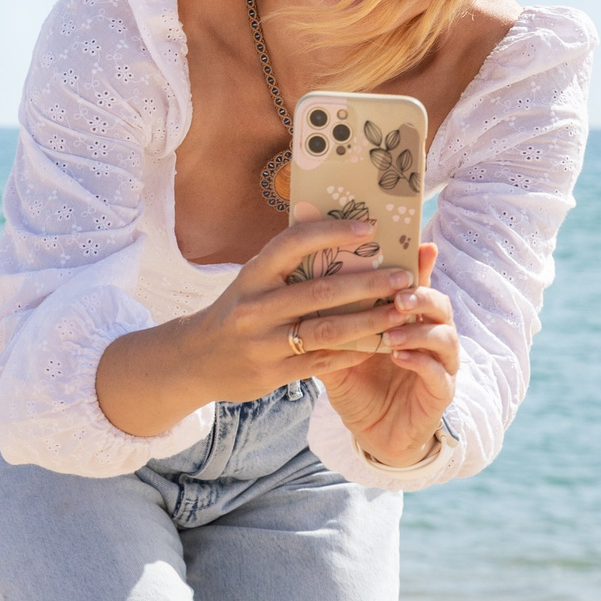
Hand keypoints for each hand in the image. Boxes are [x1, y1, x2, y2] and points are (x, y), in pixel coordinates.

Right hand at [99, 216, 433, 436]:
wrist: (197, 359)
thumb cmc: (238, 309)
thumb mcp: (252, 281)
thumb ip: (289, 265)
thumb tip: (342, 235)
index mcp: (252, 275)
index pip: (293, 243)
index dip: (332, 232)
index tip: (370, 227)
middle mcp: (256, 307)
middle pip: (322, 291)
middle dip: (369, 283)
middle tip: (403, 275)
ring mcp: (265, 343)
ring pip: (329, 331)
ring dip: (371, 321)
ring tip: (401, 310)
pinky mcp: (275, 373)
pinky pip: (325, 361)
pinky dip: (356, 351)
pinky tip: (380, 342)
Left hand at [318, 241, 459, 465]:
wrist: (372, 431)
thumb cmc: (358, 384)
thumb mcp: (338, 350)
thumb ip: (330, 322)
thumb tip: (299, 286)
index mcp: (407, 318)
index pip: (415, 284)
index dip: (417, 264)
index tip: (413, 245)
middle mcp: (430, 335)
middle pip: (439, 303)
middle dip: (421, 294)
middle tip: (398, 293)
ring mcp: (440, 364)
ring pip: (445, 336)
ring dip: (419, 329)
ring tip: (392, 329)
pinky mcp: (441, 393)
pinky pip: (438, 373)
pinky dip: (420, 361)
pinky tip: (398, 356)